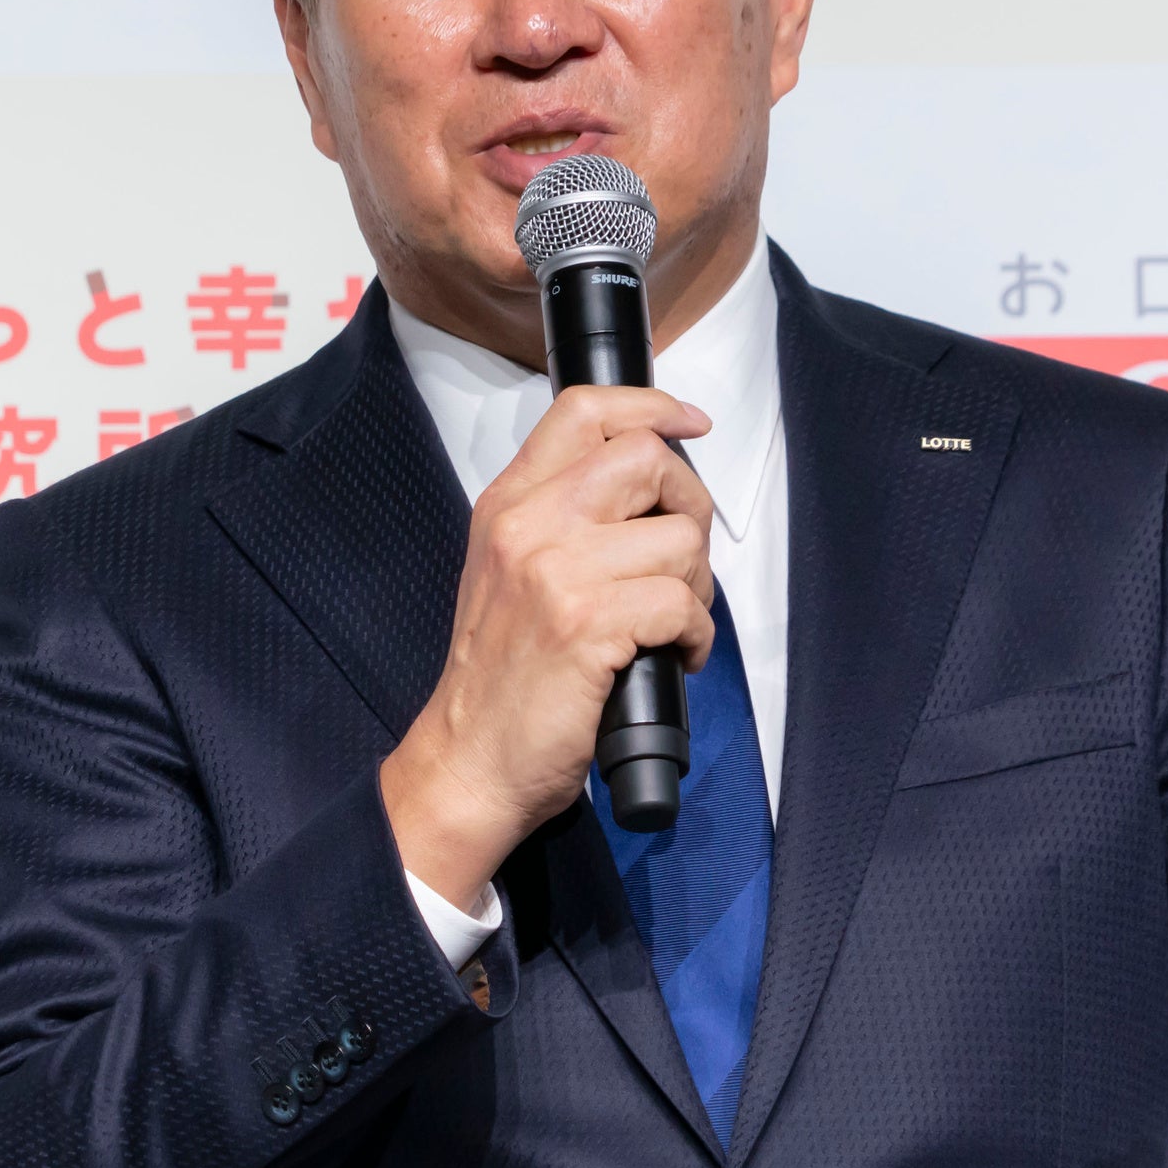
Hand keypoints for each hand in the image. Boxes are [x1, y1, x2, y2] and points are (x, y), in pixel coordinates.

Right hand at [380, 385, 718, 906]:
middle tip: (684, 559)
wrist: (471, 761)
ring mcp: (555, 571)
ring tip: (670, 624)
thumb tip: (651, 493)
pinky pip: (680, 603)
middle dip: (690, 505)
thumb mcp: (509, 573)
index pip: (584, 411)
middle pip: (645, 460)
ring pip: (677, 539)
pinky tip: (671, 657)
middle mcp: (528, 524)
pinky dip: (694, 635)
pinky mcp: (585, 623)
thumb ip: (561, 520)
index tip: (690, 424)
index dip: (651, 407)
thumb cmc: (501, 678)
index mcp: (508, 504)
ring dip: (696, 587)